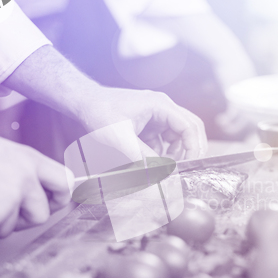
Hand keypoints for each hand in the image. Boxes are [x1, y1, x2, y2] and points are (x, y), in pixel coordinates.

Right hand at [0, 130, 72, 239]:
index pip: (64, 182)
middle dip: (24, 219)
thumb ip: (23, 169)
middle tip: (3, 212)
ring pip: (11, 228)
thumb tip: (39, 188)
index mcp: (28, 158)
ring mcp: (12, 198)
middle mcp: (25, 177)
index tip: (53, 203)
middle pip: (42, 214)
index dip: (60, 197)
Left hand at [2, 46, 206, 162]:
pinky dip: (163, 151)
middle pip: (190, 128)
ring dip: (176, 152)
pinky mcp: (150, 123)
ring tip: (165, 166)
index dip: (194, 147)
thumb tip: (160, 175)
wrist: (84, 102)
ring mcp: (157, 115)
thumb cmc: (100, 113)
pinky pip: (165, 139)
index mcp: (161, 105)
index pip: (189, 126)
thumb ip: (142, 158)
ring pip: (179, 135)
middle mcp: (163, 108)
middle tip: (185, 167)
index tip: (189, 165)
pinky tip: (151, 160)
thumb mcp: (121, 139)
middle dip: (190, 149)